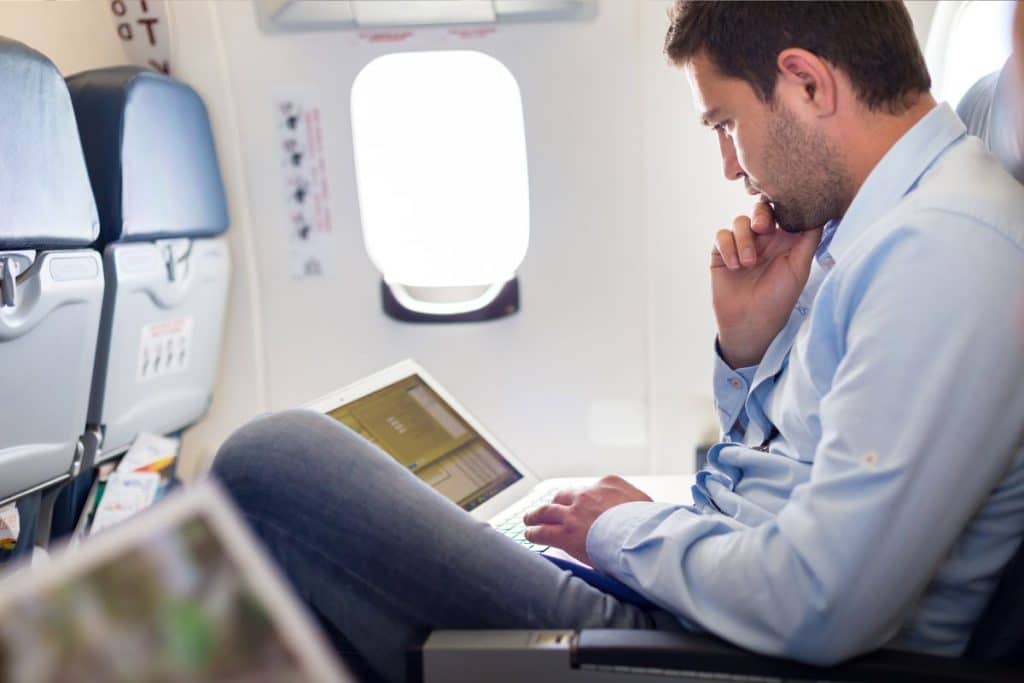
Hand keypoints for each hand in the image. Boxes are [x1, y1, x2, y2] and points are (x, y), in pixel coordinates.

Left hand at [523, 475, 652, 564]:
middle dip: (558, 502)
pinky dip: (534, 532)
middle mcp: (588, 494)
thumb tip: (641, 512)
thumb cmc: (649, 525)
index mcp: (609, 484)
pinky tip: (529, 534)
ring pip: (547, 510)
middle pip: (565, 495)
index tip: (582, 503)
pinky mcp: (565, 532)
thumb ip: (636, 504)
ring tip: (530, 518)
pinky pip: (543, 531)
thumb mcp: (647, 505)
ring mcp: (574, 512)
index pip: (591, 489)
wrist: (641, 536)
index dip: (584, 499)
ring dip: (537, 514)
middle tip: (552, 507)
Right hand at [712, 202, 821, 367]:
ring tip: (748, 263)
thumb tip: (820, 211)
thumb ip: (809, 238)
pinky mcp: (721, 253)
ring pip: (739, 222)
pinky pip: (721, 236)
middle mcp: (763, 239)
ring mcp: (741, 245)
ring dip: (743, 240)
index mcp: (784, 239)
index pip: (783, 211)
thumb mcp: (800, 267)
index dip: (781, 206)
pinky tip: (735, 267)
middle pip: (760, 209)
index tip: (783, 214)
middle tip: (762, 228)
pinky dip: (727, 247)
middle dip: (760, 214)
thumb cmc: (779, 299)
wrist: (750, 323)